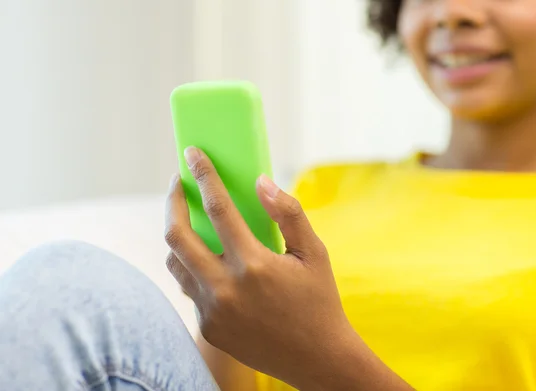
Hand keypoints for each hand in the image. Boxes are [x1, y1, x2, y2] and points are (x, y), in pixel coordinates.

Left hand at [164, 147, 354, 388]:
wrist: (316, 359)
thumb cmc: (319, 301)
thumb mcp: (313, 252)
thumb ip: (288, 212)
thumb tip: (261, 181)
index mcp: (253, 264)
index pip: (218, 208)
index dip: (202, 175)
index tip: (192, 153)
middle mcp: (224, 289)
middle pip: (176, 235)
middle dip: (172, 202)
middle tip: (177, 184)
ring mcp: (211, 311)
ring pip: (175, 262)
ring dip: (177, 236)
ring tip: (190, 220)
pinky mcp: (207, 327)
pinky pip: (188, 287)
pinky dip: (193, 266)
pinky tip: (208, 258)